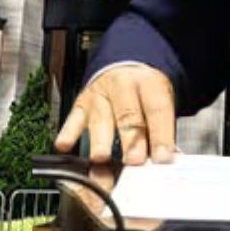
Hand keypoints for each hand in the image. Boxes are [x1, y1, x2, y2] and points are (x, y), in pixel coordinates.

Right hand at [54, 64, 176, 165]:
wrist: (124, 69)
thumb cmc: (144, 92)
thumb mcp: (161, 101)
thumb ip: (162, 129)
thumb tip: (164, 160)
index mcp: (149, 84)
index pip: (157, 109)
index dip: (161, 135)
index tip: (162, 157)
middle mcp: (123, 87)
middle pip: (127, 114)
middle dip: (131, 140)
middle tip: (134, 161)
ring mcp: (99, 95)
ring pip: (99, 118)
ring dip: (100, 141)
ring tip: (101, 159)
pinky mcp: (81, 104)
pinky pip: (72, 119)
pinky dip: (68, 134)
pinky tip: (65, 147)